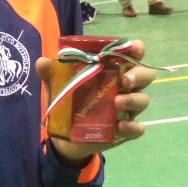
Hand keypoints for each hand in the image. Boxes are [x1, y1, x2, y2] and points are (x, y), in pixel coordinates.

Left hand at [36, 41, 153, 166]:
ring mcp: (127, 109)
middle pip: (146, 75)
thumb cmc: (68, 104)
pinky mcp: (125, 130)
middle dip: (139, 74)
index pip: (132, 55)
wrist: (64, 138)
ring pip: (143, 100)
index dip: (136, 49)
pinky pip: (138, 128)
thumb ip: (51, 75)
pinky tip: (121, 126)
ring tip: (117, 102)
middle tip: (125, 80)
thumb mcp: (57, 88)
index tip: (134, 48)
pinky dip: (133, 127)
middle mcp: (124, 88)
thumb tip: (42, 62)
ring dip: (133, 99)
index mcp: (112, 72)